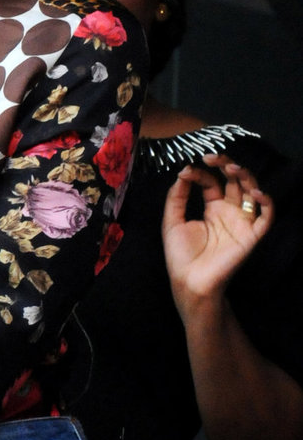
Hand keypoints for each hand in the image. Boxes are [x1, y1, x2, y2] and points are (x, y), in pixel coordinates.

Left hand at [163, 153, 273, 316]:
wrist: (189, 281)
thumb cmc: (180, 255)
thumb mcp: (172, 221)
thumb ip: (176, 197)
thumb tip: (183, 172)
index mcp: (212, 209)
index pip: (212, 183)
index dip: (202, 173)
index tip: (188, 169)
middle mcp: (229, 212)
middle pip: (236, 181)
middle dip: (227, 165)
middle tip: (213, 158)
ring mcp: (242, 222)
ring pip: (252, 192)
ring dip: (246, 176)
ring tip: (231, 167)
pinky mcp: (252, 235)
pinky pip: (266, 216)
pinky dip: (266, 202)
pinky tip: (255, 192)